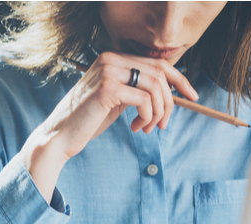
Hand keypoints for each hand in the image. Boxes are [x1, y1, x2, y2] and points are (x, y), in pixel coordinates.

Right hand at [20, 52, 197, 201]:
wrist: (59, 138)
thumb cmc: (85, 123)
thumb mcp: (114, 102)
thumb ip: (134, 92)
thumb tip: (164, 94)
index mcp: (112, 59)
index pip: (157, 63)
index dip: (179, 79)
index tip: (192, 96)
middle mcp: (111, 59)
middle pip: (160, 74)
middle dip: (169, 102)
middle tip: (163, 125)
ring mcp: (109, 72)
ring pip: (155, 87)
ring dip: (158, 113)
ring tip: (147, 129)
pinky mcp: (108, 89)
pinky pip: (144, 100)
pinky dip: (147, 117)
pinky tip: (135, 128)